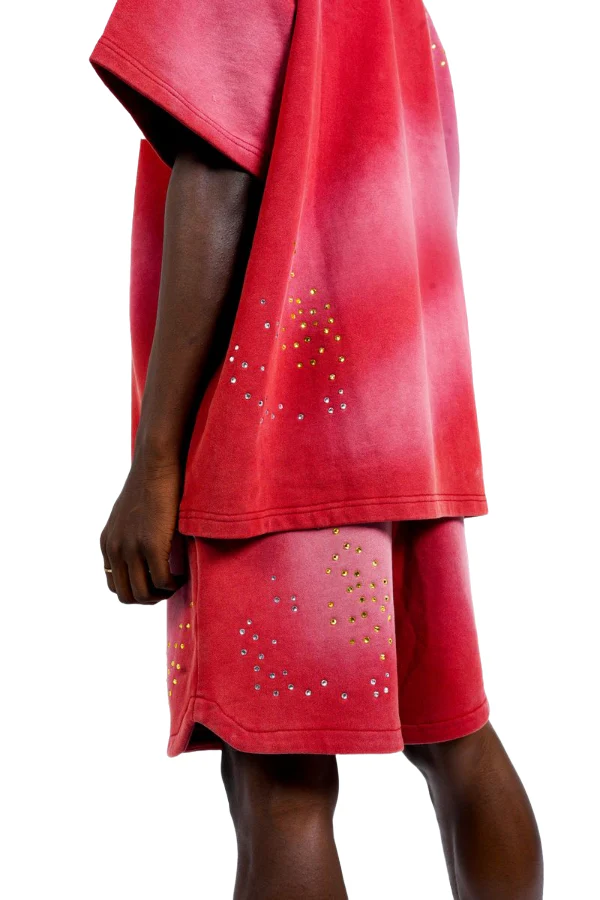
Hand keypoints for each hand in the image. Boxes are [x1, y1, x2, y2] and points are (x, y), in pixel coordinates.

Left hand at [100, 459, 183, 604]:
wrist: (156, 463)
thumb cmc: (151, 483)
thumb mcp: (130, 514)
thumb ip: (130, 534)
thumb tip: (146, 549)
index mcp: (107, 543)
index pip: (114, 584)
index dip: (136, 589)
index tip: (155, 582)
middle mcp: (114, 548)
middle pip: (126, 595)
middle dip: (149, 598)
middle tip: (168, 587)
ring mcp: (131, 548)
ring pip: (143, 593)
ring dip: (162, 594)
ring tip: (177, 582)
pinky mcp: (151, 545)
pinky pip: (163, 581)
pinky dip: (175, 584)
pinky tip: (183, 575)